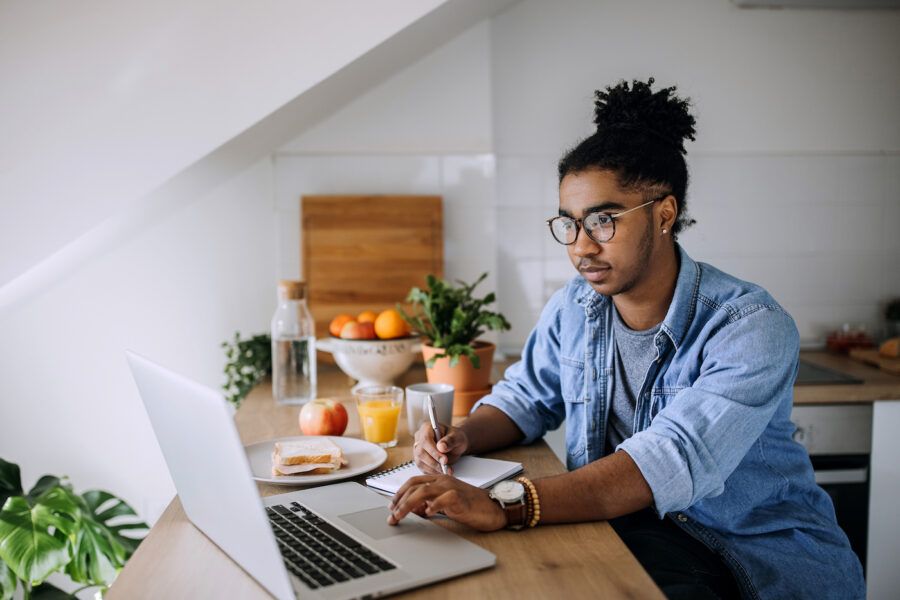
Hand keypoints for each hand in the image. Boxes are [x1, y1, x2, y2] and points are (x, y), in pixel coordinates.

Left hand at [387, 474, 506, 531]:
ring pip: (423, 491)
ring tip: (400, 516)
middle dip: (399, 501)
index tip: (391, 506)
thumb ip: (430, 503)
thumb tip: (414, 509)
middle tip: (392, 516)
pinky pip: (443, 499)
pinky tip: (427, 514)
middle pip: (415, 486)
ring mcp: (451, 487)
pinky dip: (433, 506)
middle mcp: (443, 480)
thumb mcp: (445, 504)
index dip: (400, 493)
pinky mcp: (460, 497)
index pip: (413, 482)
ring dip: (408, 505)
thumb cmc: (470, 506)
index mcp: (439, 480)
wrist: (493, 507)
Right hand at [413, 421, 467, 474]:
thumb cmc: (456, 438)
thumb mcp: (457, 437)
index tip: (444, 460)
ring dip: (434, 469)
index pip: (425, 440)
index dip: (434, 451)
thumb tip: (441, 447)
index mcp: (427, 428)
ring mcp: (417, 449)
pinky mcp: (419, 460)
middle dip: (434, 462)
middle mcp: (419, 438)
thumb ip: (450, 440)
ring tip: (448, 471)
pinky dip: (433, 472)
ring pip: (420, 462)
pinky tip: (442, 471)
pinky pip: (422, 468)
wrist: (455, 445)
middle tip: (447, 468)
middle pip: (421, 452)